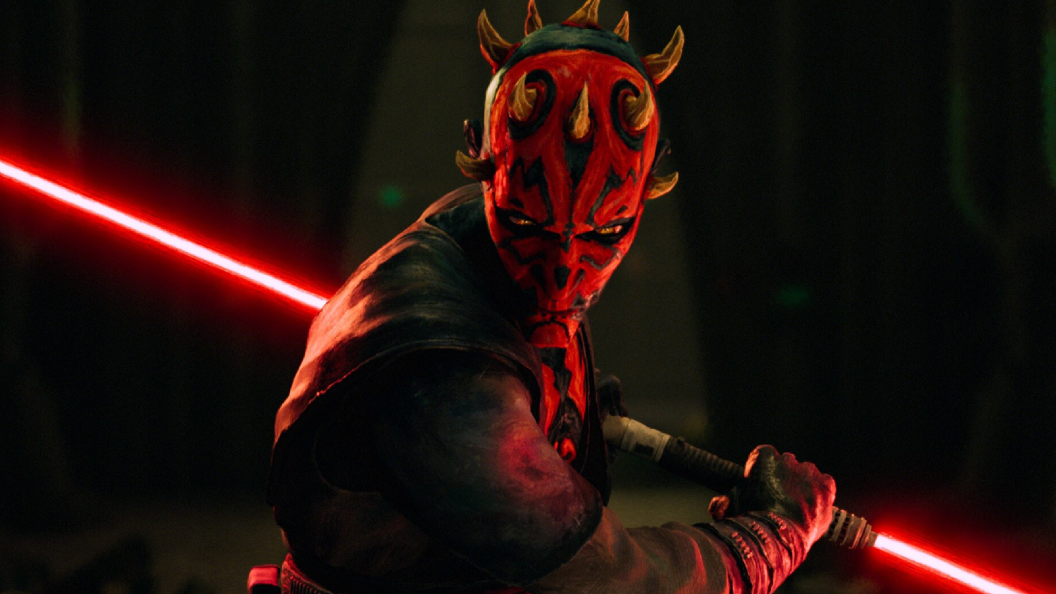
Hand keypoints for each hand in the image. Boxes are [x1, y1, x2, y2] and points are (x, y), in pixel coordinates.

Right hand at [709, 445, 835, 545]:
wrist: (780, 536)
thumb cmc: (752, 520)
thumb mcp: (732, 508)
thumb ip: (722, 503)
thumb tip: (716, 505)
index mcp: (763, 457)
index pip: (763, 454)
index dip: (761, 470)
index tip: (760, 485)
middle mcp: (788, 459)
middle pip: (787, 463)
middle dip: (783, 477)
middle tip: (778, 498)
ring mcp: (809, 471)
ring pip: (807, 473)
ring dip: (802, 484)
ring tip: (795, 506)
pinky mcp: (826, 485)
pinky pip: (825, 483)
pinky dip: (821, 492)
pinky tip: (812, 506)